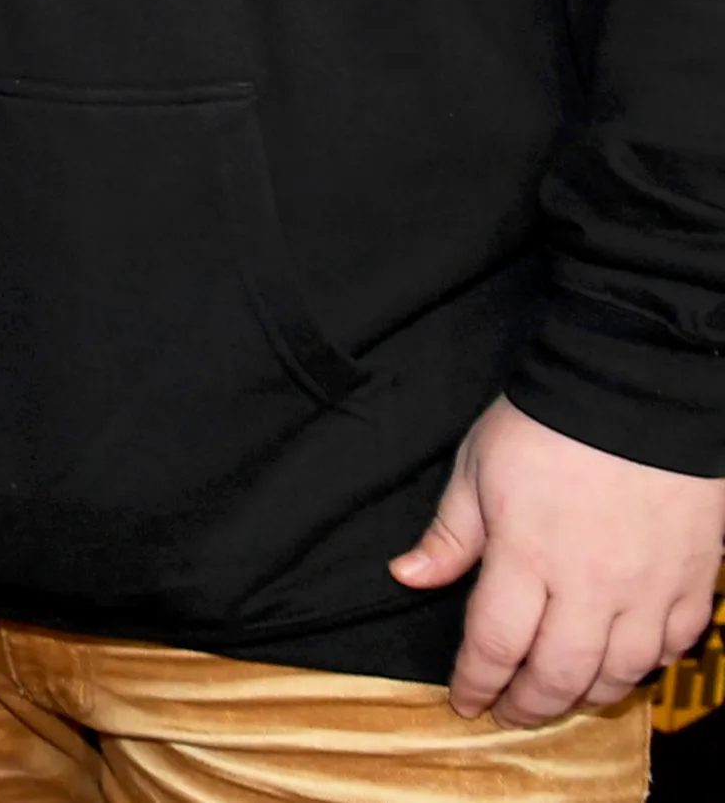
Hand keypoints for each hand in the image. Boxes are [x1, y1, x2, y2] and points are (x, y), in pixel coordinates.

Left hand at [389, 395, 724, 724]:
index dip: (476, 682)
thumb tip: (406, 577)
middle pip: (557, 675)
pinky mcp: (692, 581)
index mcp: (526, 555)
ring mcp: (647, 589)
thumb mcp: (477, 465)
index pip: (494, 644)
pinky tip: (623, 663)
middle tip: (508, 711)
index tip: (465, 699)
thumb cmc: (545, 422)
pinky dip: (644, 667)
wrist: (634, 387)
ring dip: (584, 695)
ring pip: (618, 675)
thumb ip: (450, 533)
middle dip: (527, 705)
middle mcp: (588, 584)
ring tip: (559, 693)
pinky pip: (672, 649)